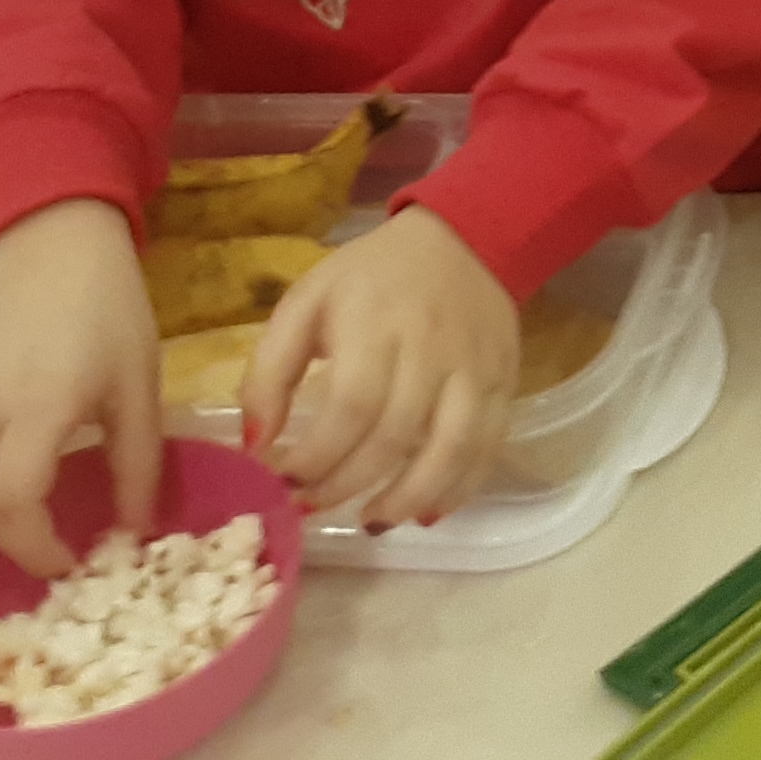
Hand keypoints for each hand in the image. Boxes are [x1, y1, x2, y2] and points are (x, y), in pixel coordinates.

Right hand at [0, 198, 160, 581]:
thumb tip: (136, 531)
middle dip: (0, 535)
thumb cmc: (106, 309)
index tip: (64, 561)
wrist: (50, 237)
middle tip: (33, 531)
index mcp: (34, 405)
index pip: (10, 506)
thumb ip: (137, 462)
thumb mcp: (138, 385)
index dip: (35, 549)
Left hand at [242, 204, 520, 529]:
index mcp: (374, 327)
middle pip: (393, 438)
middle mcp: (430, 352)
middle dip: (347, 485)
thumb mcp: (306, 302)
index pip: (349, 408)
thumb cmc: (372, 276)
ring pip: (450, 450)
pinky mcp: (504, 384)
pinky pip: (488, 448)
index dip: (316, 458)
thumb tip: (256, 445)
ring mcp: (474, 371)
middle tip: (314, 506)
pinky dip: (460, 488)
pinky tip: (427, 511)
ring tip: (374, 521)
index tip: (286, 481)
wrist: (466, 239)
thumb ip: (270, 370)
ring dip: (409, 498)